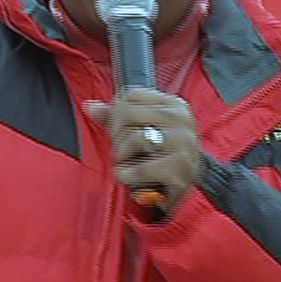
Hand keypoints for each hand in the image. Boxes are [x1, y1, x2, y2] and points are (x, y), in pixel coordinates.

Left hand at [87, 89, 202, 213]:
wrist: (191, 186)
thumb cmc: (162, 153)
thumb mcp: (144, 129)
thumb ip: (117, 116)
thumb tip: (89, 105)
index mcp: (173, 105)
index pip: (130, 95)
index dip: (116, 113)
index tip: (120, 129)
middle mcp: (180, 119)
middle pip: (127, 114)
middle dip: (116, 135)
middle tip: (122, 150)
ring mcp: (182, 143)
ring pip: (133, 138)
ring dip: (121, 156)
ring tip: (128, 163)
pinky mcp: (178, 169)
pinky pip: (137, 168)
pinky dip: (126, 175)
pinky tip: (129, 176)